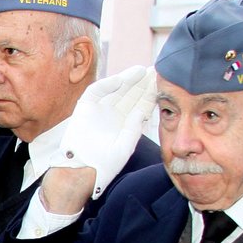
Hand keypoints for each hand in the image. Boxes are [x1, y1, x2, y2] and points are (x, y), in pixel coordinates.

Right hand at [48, 65, 156, 196]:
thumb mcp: (125, 147)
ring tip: (141, 71)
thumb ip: (134, 129)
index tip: (160, 84)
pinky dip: (106, 85)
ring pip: (115, 90)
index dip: (149, 94)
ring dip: (128, 80)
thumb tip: (142, 111)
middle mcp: (113, 115)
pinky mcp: (84, 108)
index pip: (139, 105)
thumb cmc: (103, 164)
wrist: (81, 171)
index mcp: (124, 124)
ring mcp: (99, 110)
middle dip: (141, 83)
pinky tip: (120, 80)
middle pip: (129, 94)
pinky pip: (95, 92)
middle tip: (154, 71)